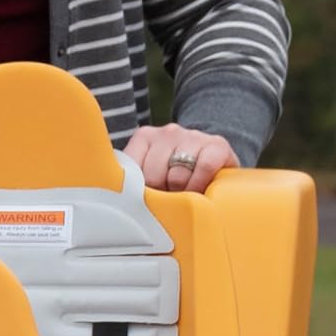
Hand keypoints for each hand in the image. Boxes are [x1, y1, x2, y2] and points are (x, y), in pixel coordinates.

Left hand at [123, 124, 239, 196]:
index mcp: (144, 138)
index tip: (144, 198)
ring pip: (177, 176)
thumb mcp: (148, 175)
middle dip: (160, 194)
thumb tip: (119, 203)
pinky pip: (205, 167)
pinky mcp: (217, 144)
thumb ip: (131, 181)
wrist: (214, 162)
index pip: (129, 169)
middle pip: (153, 176)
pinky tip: (200, 190)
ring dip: (180, 193)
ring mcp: (192, 135)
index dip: (137, 191)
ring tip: (184, 195)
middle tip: (167, 198)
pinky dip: (200, 184)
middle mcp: (167, 132)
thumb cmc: (174, 175)